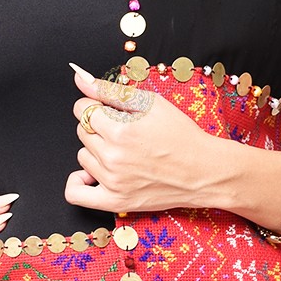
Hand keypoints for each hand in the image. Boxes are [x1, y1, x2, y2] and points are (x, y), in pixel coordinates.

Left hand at [64, 63, 211, 213]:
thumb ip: (110, 90)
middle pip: (82, 130)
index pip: (82, 109)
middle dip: (98, 126)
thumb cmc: (180, 135)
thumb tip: (80, 78)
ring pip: (82, 155)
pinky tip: (90, 173)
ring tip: (121, 150)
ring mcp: (113, 181)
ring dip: (95, 150)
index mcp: (120, 130)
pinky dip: (77, 182)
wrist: (203, 170)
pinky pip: (76, 194)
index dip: (95, 104)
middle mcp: (113, 157)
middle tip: (122, 129)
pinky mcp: (115, 201)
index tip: (108, 109)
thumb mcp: (150, 102)